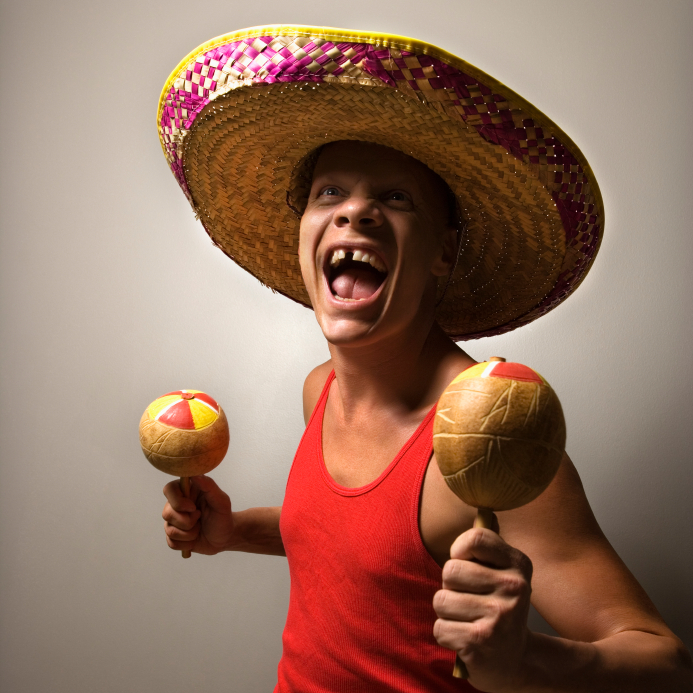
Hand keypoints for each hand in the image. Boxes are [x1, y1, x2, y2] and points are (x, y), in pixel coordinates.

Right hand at [162, 475, 234, 554]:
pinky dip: (186, 544)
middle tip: (200, 518)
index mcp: (187, 491)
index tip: (193, 507)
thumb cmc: (223, 516)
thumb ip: (209, 486)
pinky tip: (195, 538)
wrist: (225, 537)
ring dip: (189, 533)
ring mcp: (173, 521)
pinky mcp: (174, 536)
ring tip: (200, 529)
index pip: (168, 489)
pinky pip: (171, 543)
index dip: (178, 501)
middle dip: (187, 521)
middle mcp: (176, 505)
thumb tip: (194, 475)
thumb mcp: (221, 500)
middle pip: (167, 513)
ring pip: (169, 530)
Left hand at [433, 528, 532, 691]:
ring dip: (448, 614)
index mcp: (518, 565)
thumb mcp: (505, 573)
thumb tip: (484, 512)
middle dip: (451, 587)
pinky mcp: (480, 643)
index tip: (464, 561)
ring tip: (468, 620)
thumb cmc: (500, 607)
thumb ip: (490, 546)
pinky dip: (447, 636)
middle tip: (469, 600)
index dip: (459, 549)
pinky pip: (440, 628)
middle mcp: (513, 589)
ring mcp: (498, 617)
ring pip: (441, 601)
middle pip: (450, 570)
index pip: (474, 538)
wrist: (518, 661)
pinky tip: (466, 640)